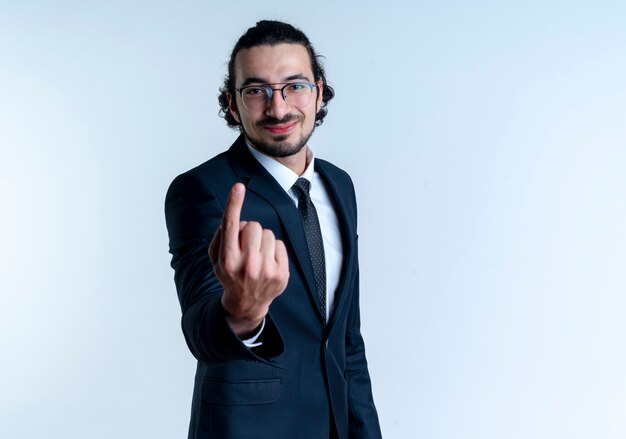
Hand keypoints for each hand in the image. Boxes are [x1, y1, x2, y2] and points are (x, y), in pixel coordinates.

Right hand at [209, 183, 289, 336]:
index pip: (231, 226)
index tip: (238, 187)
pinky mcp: (281, 274)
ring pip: (267, 233)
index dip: (234, 204)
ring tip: (257, 256)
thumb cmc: (230, 274)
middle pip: (253, 225)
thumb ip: (221, 236)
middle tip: (246, 247)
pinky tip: (267, 262)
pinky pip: (279, 244)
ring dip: (262, 240)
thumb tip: (234, 218)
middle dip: (249, 231)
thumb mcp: (216, 258)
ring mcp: (266, 271)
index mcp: (227, 260)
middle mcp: (247, 265)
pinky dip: (273, 249)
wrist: (247, 303)